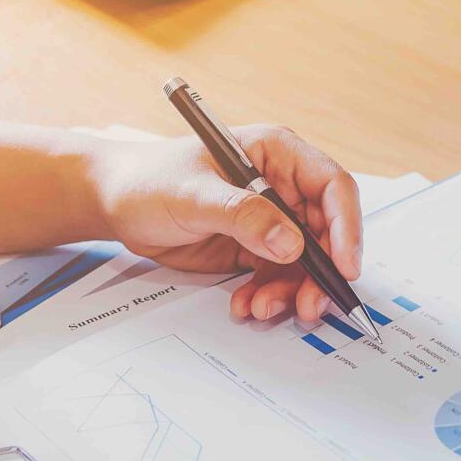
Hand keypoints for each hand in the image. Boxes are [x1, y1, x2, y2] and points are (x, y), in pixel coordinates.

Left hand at [90, 129, 363, 326]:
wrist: (114, 201)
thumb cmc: (148, 179)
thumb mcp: (193, 195)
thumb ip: (243, 216)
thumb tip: (292, 243)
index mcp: (276, 153)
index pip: (331, 187)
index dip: (346, 227)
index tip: (344, 267)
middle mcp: (281, 185)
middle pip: (325, 232)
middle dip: (320, 272)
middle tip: (309, 305)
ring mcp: (269, 218)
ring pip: (305, 262)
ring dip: (292, 291)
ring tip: (262, 308)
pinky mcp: (254, 247)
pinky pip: (278, 277)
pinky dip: (269, 296)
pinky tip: (246, 305)